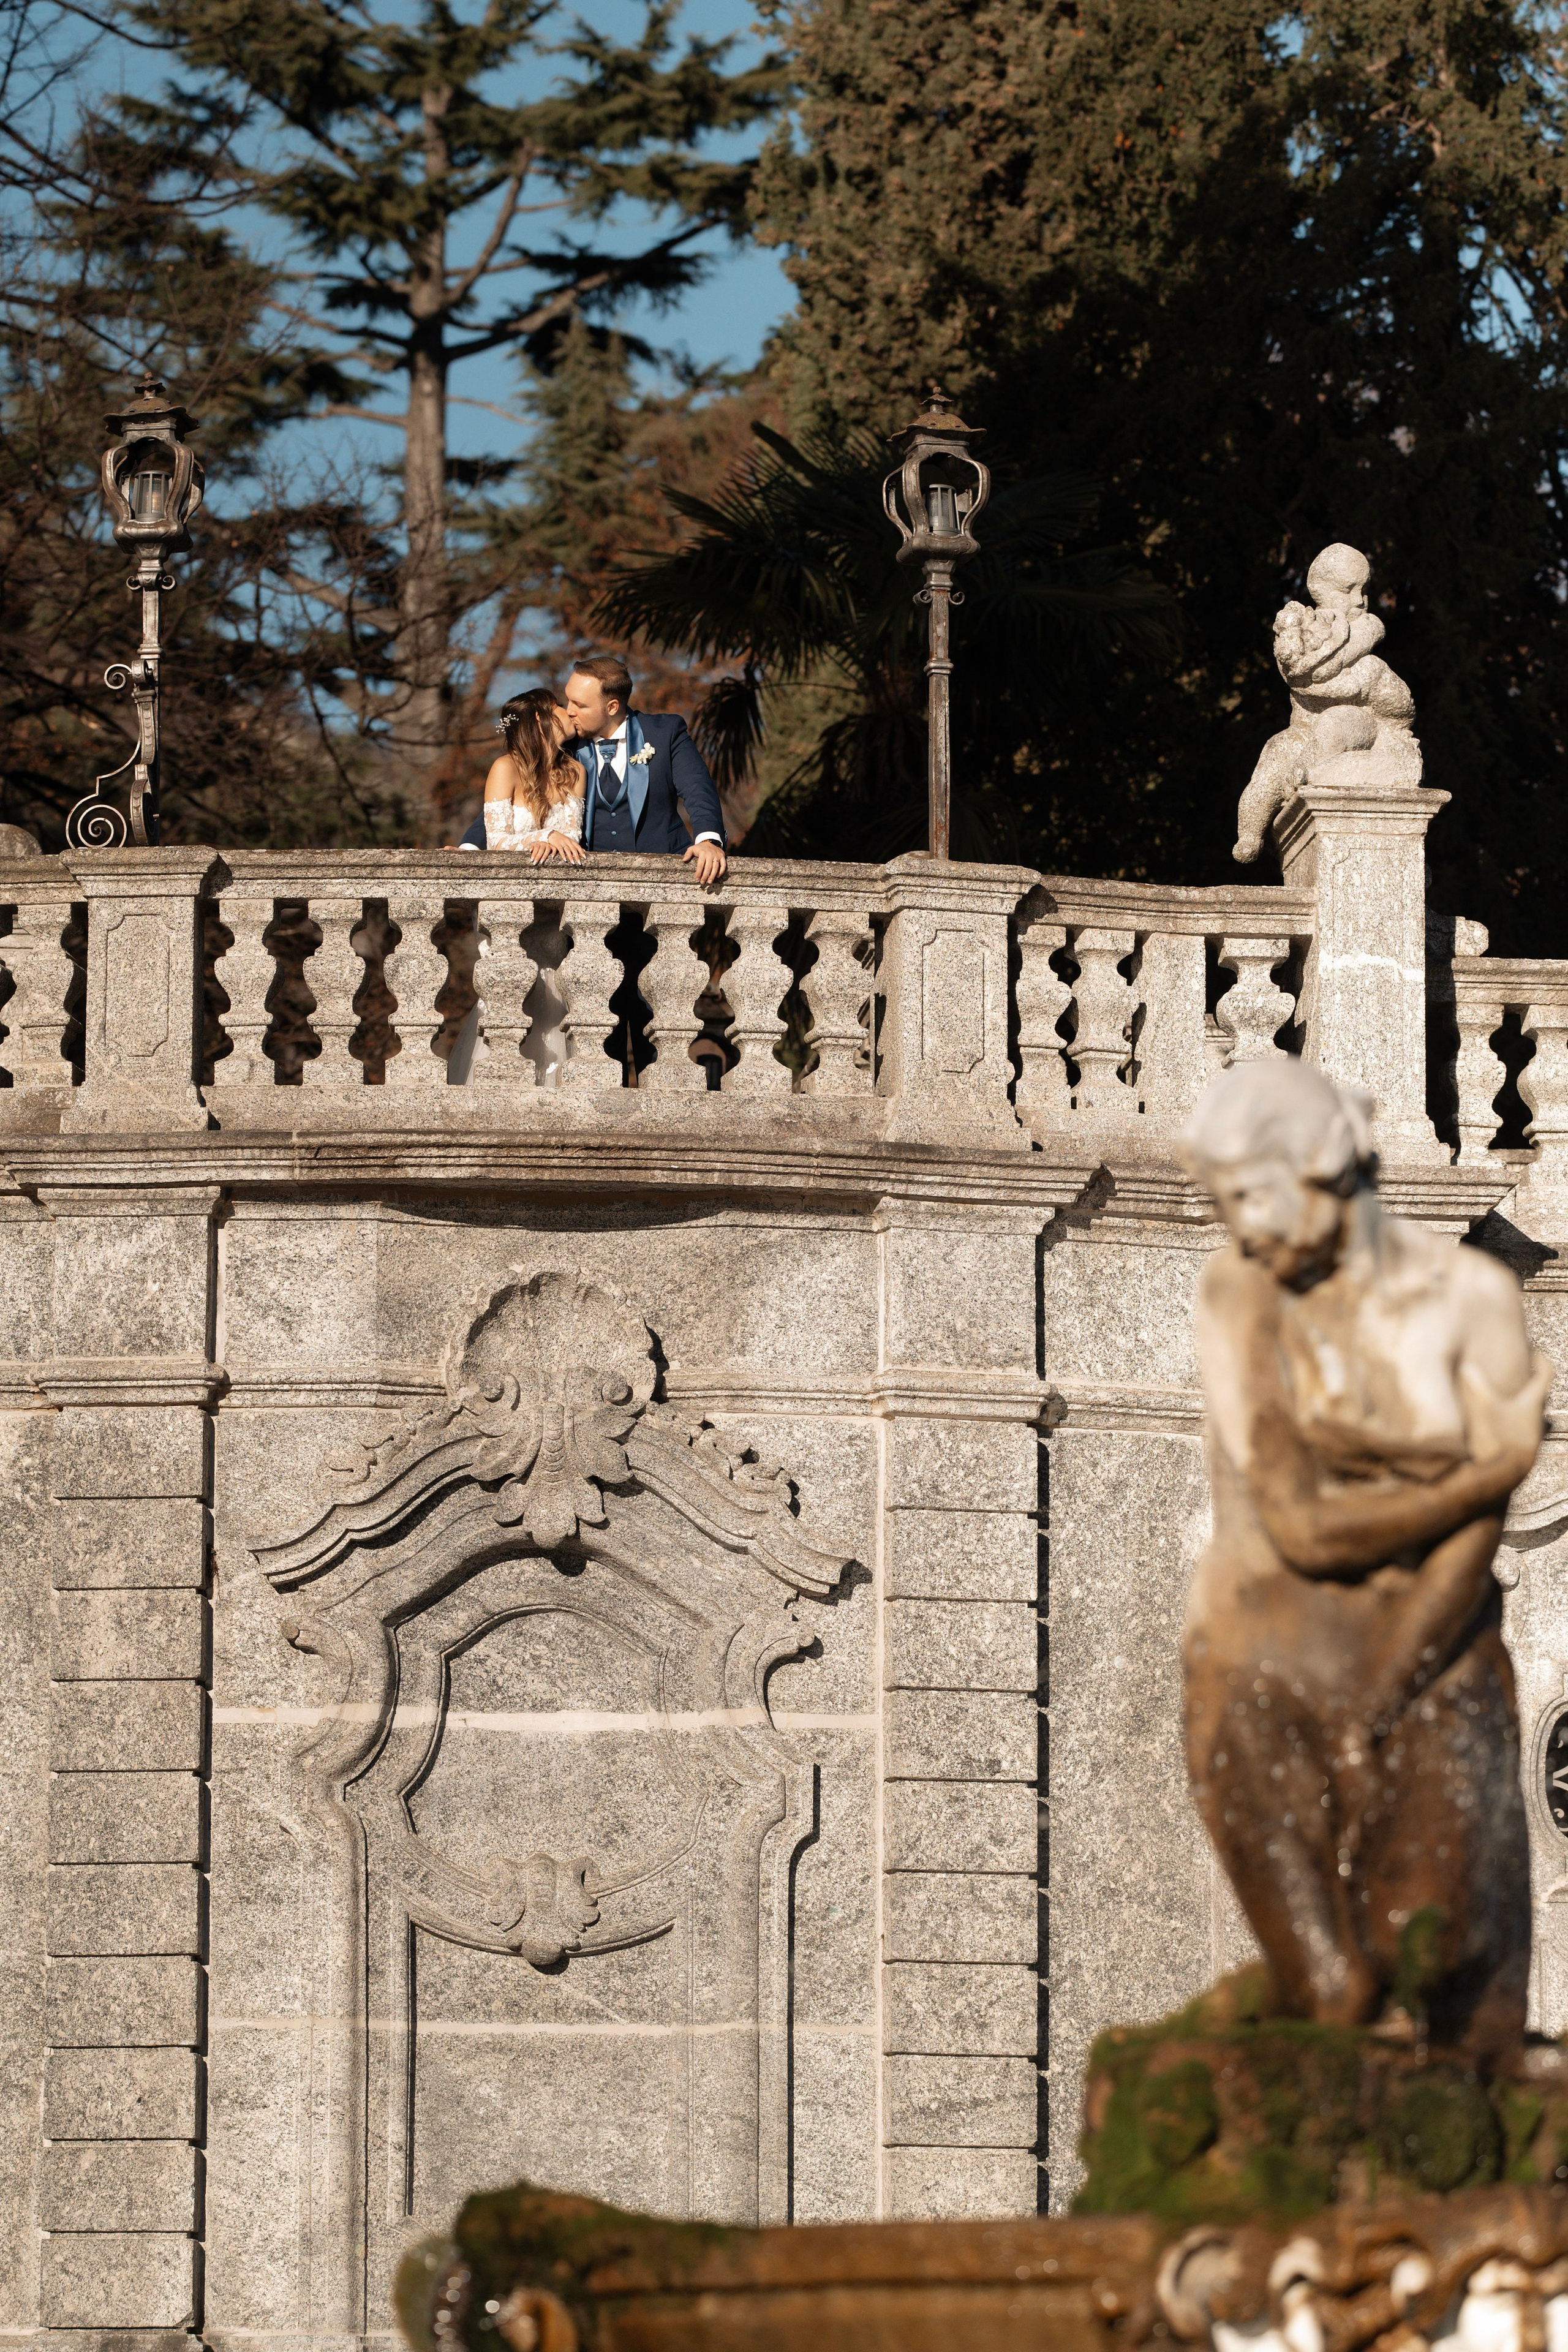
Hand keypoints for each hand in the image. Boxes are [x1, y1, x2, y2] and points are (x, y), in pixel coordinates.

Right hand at [528, 831, 586, 864]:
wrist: (552, 833)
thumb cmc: (561, 839)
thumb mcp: (567, 841)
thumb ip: (572, 846)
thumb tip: (580, 851)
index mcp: (571, 841)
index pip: (578, 846)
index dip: (581, 852)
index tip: (585, 857)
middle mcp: (568, 841)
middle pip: (574, 849)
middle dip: (577, 856)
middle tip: (579, 863)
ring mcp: (562, 842)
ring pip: (568, 850)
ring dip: (570, 857)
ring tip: (573, 863)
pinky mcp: (557, 844)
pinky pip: (560, 850)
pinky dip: (563, 855)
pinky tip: (565, 860)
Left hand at [683, 838, 726, 885]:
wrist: (710, 841)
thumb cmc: (700, 848)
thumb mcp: (692, 848)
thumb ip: (688, 854)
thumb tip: (684, 860)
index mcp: (703, 853)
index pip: (700, 865)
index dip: (698, 873)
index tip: (697, 879)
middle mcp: (710, 854)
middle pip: (708, 867)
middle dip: (705, 876)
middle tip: (702, 882)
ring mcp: (717, 856)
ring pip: (716, 867)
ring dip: (713, 875)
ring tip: (709, 882)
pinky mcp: (722, 856)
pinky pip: (723, 864)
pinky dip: (721, 870)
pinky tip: (718, 876)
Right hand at [1460, 1352, 1553, 1481]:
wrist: (1506, 1473)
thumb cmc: (1500, 1438)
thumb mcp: (1485, 1408)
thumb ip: (1476, 1386)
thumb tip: (1468, 1366)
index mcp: (1532, 1400)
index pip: (1545, 1374)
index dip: (1541, 1360)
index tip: (1534, 1353)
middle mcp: (1536, 1414)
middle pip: (1541, 1392)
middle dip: (1531, 1380)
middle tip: (1519, 1371)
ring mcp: (1532, 1431)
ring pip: (1533, 1409)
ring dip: (1523, 1400)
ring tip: (1508, 1395)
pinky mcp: (1525, 1443)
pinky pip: (1525, 1423)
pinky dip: (1516, 1416)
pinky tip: (1500, 1421)